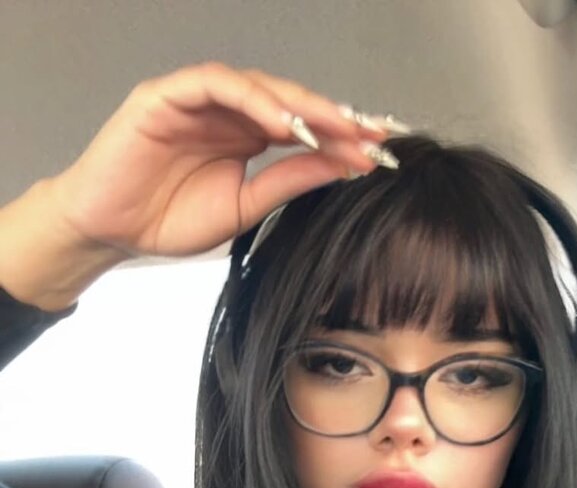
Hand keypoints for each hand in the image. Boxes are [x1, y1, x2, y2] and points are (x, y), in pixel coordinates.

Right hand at [44, 61, 396, 259]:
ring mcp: (197, 100)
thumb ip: (287, 182)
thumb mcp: (244, 207)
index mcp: (247, 137)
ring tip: (336, 128)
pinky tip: (283, 121)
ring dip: (300, 105)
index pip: (302, 128)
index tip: (380, 151)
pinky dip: (253, 98)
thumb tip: (341, 166)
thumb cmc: (169, 220)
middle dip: (333, 117)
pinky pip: (215, 83)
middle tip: (372, 133)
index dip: (341, 136)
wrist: (113, 232)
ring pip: (258, 86)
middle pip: (289, 102)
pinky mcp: (166, 95)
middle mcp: (227, 112)